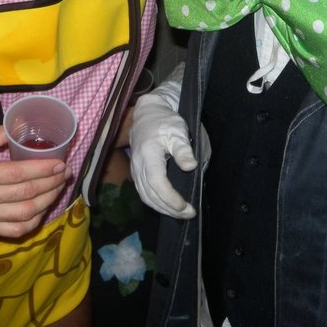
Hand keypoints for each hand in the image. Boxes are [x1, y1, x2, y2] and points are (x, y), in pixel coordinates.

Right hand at [0, 127, 70, 237]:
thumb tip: (17, 127)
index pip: (19, 174)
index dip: (44, 169)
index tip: (60, 162)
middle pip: (27, 195)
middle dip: (52, 184)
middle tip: (65, 173)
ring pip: (24, 216)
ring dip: (47, 203)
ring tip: (58, 189)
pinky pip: (13, 231)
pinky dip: (32, 222)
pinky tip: (41, 209)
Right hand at [129, 80, 196, 218]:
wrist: (148, 113)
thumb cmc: (165, 121)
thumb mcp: (178, 131)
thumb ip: (183, 149)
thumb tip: (191, 166)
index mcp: (148, 154)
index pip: (157, 182)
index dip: (170, 198)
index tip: (185, 207)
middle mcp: (138, 164)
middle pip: (149, 194)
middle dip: (168, 208)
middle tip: (188, 214)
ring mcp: (135, 169)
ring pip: (145, 196)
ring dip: (161, 208)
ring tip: (180, 214)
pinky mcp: (136, 171)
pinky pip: (143, 192)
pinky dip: (155, 202)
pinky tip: (167, 206)